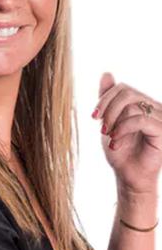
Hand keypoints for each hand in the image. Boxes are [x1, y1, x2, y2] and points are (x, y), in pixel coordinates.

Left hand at [93, 72, 161, 194]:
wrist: (129, 176)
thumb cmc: (120, 150)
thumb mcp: (108, 121)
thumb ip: (108, 99)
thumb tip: (106, 73)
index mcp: (143, 104)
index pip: (122, 87)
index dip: (104, 99)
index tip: (93, 116)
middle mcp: (155, 108)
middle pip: (126, 92)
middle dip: (108, 109)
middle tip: (100, 128)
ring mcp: (161, 118)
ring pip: (132, 106)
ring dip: (114, 123)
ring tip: (110, 138)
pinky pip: (140, 120)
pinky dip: (123, 130)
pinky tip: (115, 143)